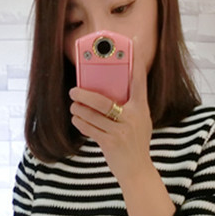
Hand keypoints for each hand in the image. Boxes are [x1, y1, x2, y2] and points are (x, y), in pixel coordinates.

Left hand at [69, 48, 153, 185]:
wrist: (137, 170)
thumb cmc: (135, 143)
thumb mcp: (139, 122)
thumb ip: (129, 106)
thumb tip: (106, 90)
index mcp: (141, 109)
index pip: (139, 82)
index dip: (135, 64)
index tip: (131, 45)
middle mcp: (132, 118)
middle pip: (103, 100)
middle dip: (84, 94)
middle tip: (74, 90)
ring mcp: (121, 131)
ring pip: (92, 115)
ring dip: (78, 110)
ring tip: (73, 107)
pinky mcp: (111, 143)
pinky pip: (90, 129)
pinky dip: (80, 123)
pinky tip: (76, 120)